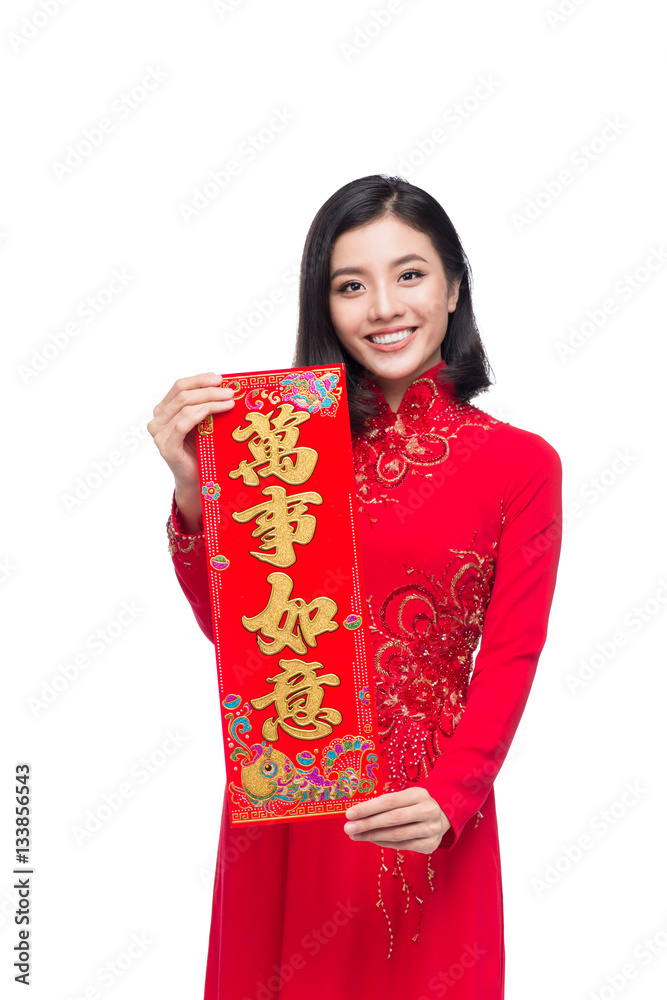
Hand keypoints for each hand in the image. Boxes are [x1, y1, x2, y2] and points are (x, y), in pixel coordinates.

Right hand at [148, 373, 235, 530]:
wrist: (198, 481)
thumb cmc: (203, 451)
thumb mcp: (205, 424)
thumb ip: (207, 406)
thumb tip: (229, 386)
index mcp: (165, 410)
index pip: (180, 386)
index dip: (200, 379)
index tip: (221, 378)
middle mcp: (158, 419)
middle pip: (183, 394)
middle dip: (209, 390)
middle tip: (230, 392)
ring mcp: (160, 434)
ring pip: (183, 406)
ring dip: (209, 400)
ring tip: (229, 401)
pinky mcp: (166, 447)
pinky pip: (180, 425)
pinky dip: (196, 415)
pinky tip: (209, 410)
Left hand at [344, 787, 450, 853]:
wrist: (442, 815)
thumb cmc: (414, 804)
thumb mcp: (405, 797)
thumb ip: (385, 803)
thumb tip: (357, 813)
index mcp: (419, 794)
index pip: (389, 801)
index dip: (368, 808)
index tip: (349, 813)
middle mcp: (428, 811)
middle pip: (393, 819)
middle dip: (367, 824)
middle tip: (348, 828)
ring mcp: (431, 829)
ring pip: (397, 835)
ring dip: (372, 836)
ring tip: (356, 835)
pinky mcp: (430, 844)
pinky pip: (402, 845)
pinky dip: (384, 842)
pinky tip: (371, 839)